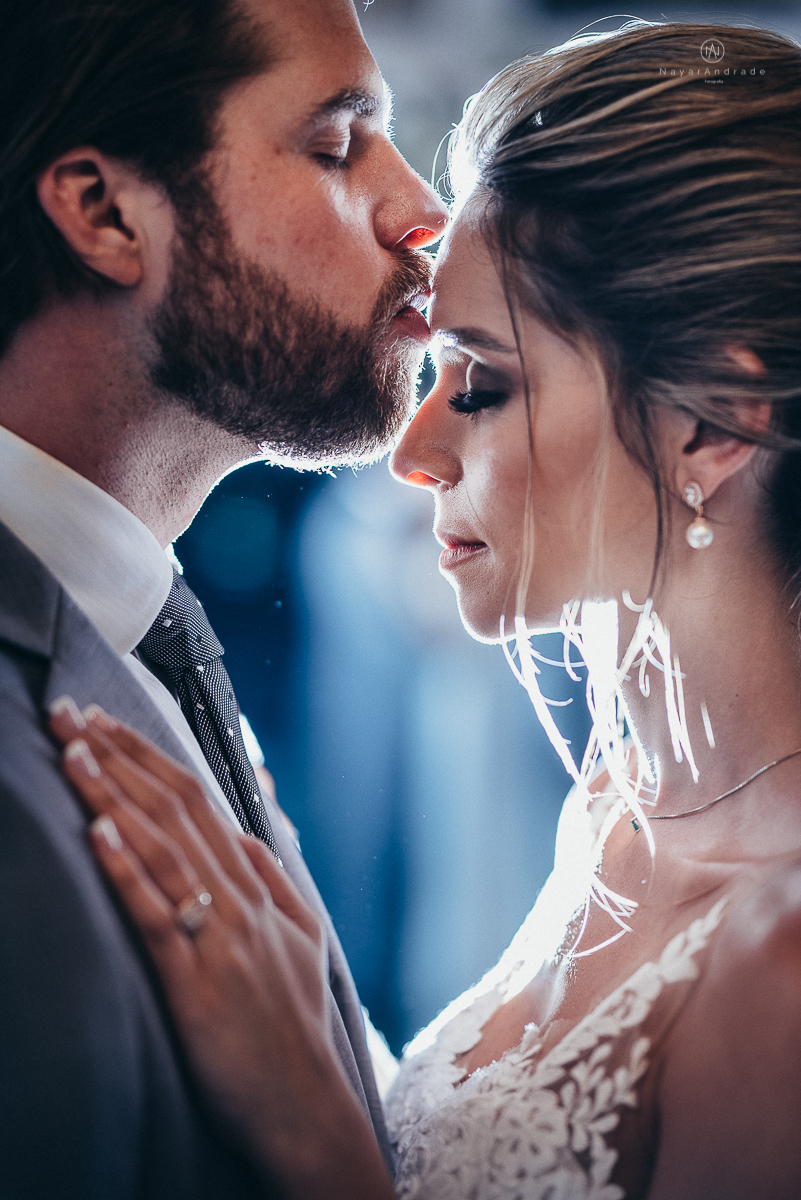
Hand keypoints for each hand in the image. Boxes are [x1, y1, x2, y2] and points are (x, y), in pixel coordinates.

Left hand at [49, 698, 393, 1199]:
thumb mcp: (306, 939)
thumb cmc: (295, 1025)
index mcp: (259, 888)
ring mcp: (221, 939)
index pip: (197, 801)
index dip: (148, 756)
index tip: (106, 721)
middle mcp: (241, 901)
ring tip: (73, 751)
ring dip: (114, 795)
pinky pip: (158, 917)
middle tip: (71, 713)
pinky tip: (98, 832)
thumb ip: (276, 879)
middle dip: (119, 756)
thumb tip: (246, 830)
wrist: (305, 1105)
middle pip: (174, 810)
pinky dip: (127, 870)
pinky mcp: (197, 984)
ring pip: (163, 850)